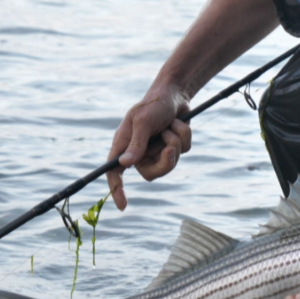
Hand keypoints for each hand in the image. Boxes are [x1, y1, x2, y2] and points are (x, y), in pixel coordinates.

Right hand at [106, 89, 191, 210]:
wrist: (176, 93)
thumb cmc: (153, 104)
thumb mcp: (142, 120)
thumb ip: (136, 143)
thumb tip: (125, 165)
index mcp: (125, 145)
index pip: (115, 172)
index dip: (117, 189)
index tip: (123, 205)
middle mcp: (140, 151)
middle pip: (151, 173)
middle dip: (164, 162)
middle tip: (169, 147)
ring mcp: (157, 150)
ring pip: (170, 163)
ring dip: (175, 143)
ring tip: (172, 126)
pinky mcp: (174, 146)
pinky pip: (183, 151)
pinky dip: (184, 136)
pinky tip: (178, 123)